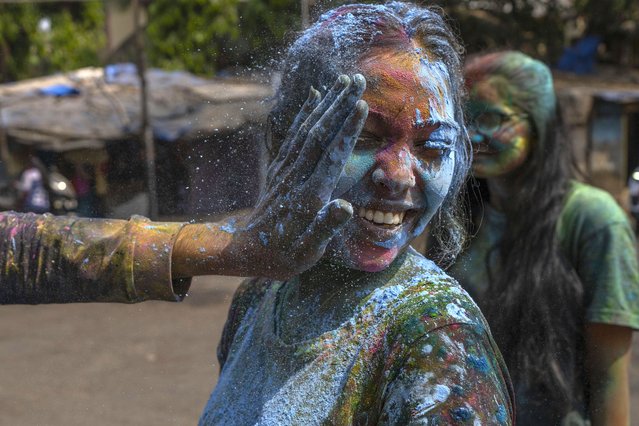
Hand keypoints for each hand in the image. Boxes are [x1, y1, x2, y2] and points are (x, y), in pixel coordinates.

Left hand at [227, 74, 367, 278]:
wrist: (247, 250)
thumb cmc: (285, 255)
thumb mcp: (308, 251)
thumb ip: (325, 228)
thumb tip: (345, 207)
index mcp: (309, 196)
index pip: (331, 156)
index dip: (346, 130)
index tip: (361, 105)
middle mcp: (296, 177)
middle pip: (319, 134)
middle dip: (340, 106)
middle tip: (359, 80)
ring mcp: (286, 170)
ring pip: (307, 129)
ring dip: (326, 103)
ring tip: (344, 81)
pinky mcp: (279, 167)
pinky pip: (293, 134)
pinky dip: (305, 113)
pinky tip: (314, 96)